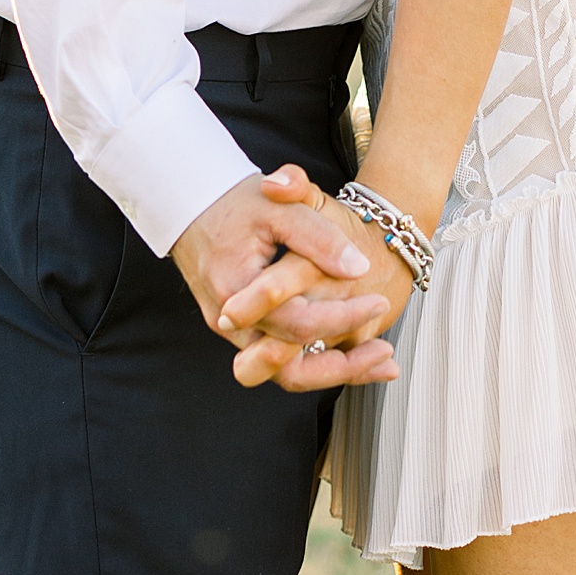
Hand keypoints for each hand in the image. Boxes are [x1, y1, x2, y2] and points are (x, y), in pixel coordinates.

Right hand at [169, 167, 394, 383]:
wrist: (191, 203)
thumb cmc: (234, 202)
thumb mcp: (281, 208)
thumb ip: (318, 237)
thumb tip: (357, 268)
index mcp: (237, 291)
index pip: (297, 324)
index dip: (342, 318)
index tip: (377, 301)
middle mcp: (230, 322)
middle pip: (289, 368)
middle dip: (341, 366)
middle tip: (384, 351)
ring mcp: (233, 330)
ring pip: (283, 373)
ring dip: (330, 371)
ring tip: (375, 360)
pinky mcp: (241, 330)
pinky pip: (279, 358)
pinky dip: (315, 359)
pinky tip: (352, 353)